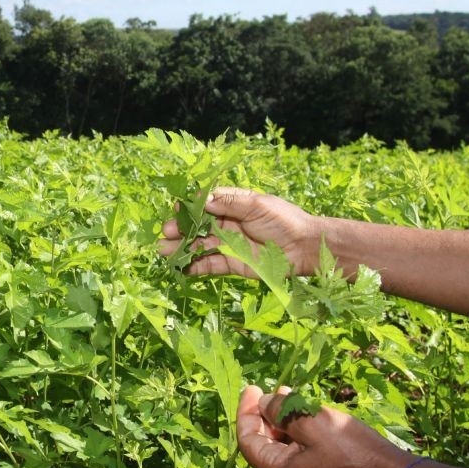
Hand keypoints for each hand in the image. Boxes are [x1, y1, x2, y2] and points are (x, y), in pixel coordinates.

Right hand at [158, 187, 321, 276]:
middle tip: (166, 232)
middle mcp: (228, 224)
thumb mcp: (257, 204)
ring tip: (163, 251)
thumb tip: (202, 200)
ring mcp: (229, 245)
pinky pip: (210, 264)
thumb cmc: (284, 220)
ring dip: (182, 248)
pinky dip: (195, 266)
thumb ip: (229, 202)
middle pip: (198, 226)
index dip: (191, 207)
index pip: (206, 204)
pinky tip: (181, 267)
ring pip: (200, 246)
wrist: (305, 248)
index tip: (178, 209)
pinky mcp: (233, 264)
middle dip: (181, 229)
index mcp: (233, 206)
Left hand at [236, 386, 410, 467]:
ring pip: (281, 445)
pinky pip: (298, 451)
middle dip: (265, 413)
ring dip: (282, 419)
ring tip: (289, 394)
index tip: (253, 387)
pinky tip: (306, 412)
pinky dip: (297, 430)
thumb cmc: (352, 450)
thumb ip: (281, 411)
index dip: (246, 410)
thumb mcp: (312, 422)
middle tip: (273, 388)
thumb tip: (264, 403)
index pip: (247, 439)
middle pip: (262, 442)